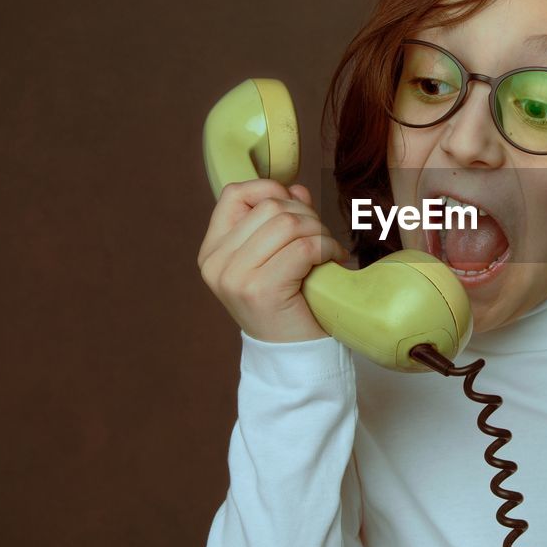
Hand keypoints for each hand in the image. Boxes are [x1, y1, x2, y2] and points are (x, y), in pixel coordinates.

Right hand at [197, 180, 348, 342]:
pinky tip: (334, 261)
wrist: (293, 359)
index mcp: (212, 251)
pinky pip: (304, 247)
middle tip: (321, 239)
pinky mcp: (261, 289)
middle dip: (306, 215)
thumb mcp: (277, 257)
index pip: (235, 194)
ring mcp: (235, 277)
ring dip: (319, 232)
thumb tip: (296, 187)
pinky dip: (327, 248)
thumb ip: (281, 220)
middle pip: (270, 206)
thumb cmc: (289, 305)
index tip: (296, 208)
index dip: (270, 189)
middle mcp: (216, 263)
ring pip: (289, 223)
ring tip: (328, 252)